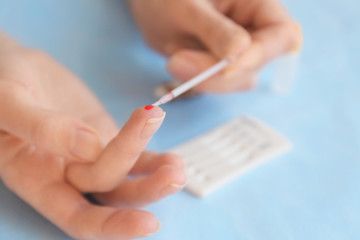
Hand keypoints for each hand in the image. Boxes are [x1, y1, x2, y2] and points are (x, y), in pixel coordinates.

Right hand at [0, 33, 185, 238]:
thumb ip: (41, 126)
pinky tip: (174, 160)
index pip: (76, 216)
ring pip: (127, 178)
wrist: (17, 67)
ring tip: (179, 167)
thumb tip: (87, 147)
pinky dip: (155, 159)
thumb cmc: (2, 85)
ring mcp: (91, 156)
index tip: (147, 223)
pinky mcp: (106, 138)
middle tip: (174, 171)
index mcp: (36, 178)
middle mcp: (66, 174)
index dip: (111, 226)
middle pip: (110, 189)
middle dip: (144, 185)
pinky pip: (134, 156)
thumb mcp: (8, 102)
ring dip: (156, 176)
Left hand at [130, 0, 301, 91]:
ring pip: (237, 80)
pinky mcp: (222, 68)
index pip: (281, 34)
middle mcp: (255, 31)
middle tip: (176, 62)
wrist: (152, 8)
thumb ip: (214, 28)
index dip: (260, 55)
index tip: (225, 67)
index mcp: (258, 5)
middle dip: (218, 72)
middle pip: (257, 64)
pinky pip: (219, 84)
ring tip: (173, 58)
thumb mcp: (188, 7)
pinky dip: (197, 81)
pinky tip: (178, 62)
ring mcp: (240, 53)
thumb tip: (240, 51)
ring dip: (205, 78)